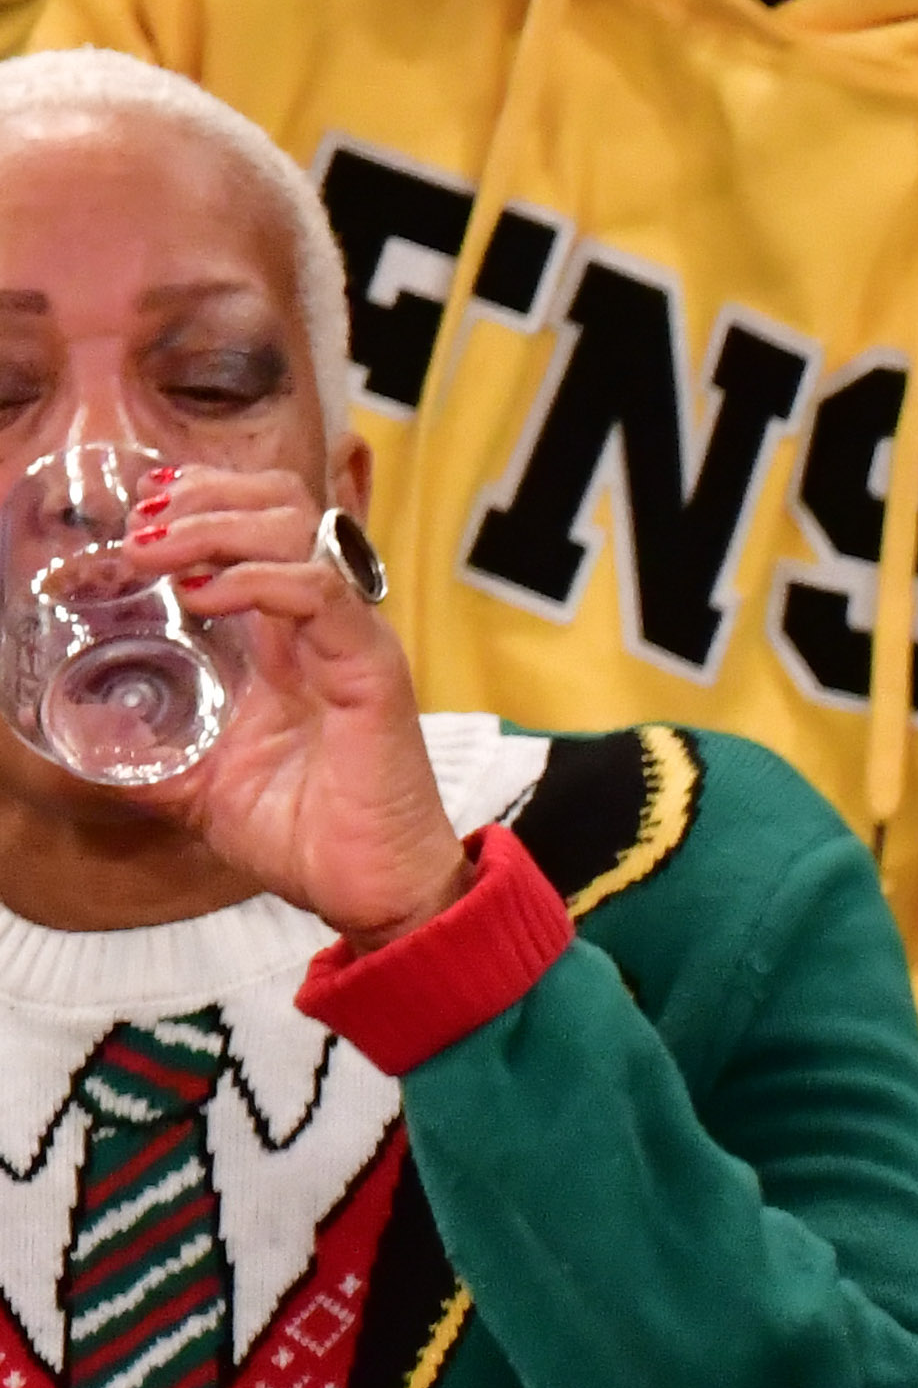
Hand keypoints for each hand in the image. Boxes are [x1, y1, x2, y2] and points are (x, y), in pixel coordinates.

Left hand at [149, 462, 457, 941]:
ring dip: (215, 525)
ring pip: (298, 528)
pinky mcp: (371, 671)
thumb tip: (76, 738)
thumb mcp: (198, 784)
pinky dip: (255, 579)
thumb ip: (146, 754)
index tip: (137, 516)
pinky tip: (202, 594)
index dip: (199, 499)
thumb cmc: (307, 838)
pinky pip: (320, 592)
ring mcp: (350, 642)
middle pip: (283, 502)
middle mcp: (324, 626)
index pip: (259, 525)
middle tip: (142, 524)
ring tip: (157, 550)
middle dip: (204, 495)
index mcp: (287, 638)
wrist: (371, 891)